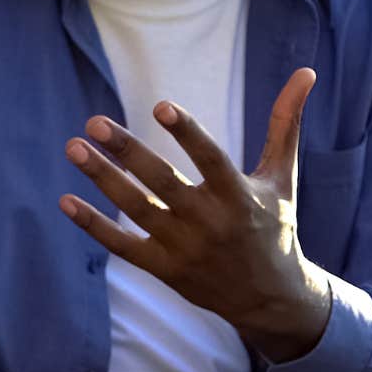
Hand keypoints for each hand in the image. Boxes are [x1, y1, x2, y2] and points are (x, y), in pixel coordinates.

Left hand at [60, 67, 332, 361]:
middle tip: (94, 123)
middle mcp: (210, 223)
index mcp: (240, 196)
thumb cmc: (275, 226)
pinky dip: (94, 226)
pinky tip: (65, 201)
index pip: (211, 160)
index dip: (187, 133)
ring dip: (103, 179)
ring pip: (138, 210)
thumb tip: (306, 73)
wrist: (270, 298)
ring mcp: (185, 248)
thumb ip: (285, 125)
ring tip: (73, 147)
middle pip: (163, 183)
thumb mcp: (282, 178)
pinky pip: (123, 246)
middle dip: (128, 152)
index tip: (160, 105)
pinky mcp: (165, 269)